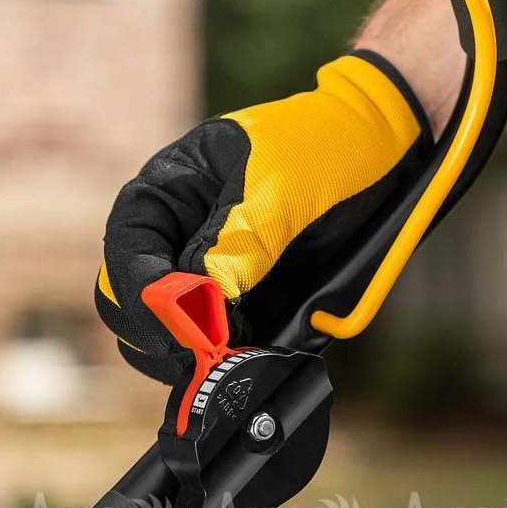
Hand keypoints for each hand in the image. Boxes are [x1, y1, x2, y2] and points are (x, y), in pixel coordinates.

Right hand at [95, 51, 432, 382]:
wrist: (380, 154)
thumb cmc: (320, 149)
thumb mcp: (274, 190)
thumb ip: (234, 247)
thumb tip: (204, 311)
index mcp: (168, 192)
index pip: (126, 249)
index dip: (141, 289)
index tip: (180, 318)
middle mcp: (177, 238)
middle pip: (132, 301)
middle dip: (160, 331)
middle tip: (205, 349)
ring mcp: (207, 275)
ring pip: (167, 332)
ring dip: (190, 352)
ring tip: (235, 353)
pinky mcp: (240, 304)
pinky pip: (215, 342)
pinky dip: (225, 358)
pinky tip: (251, 357)